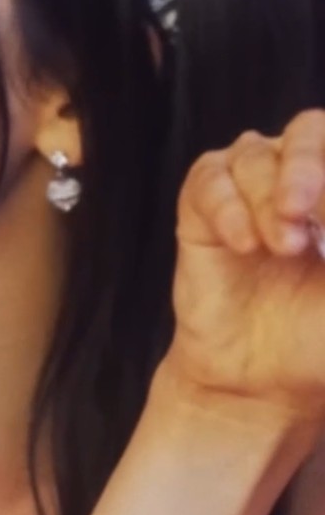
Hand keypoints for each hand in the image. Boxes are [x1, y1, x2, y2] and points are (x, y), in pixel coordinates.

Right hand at [167, 110, 324, 425]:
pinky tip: (244, 245)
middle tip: (305, 208)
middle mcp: (300, 179)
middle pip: (310, 130)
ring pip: (256, 154)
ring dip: (269, 197)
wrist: (264, 384)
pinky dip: (227, 207)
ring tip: (284, 249)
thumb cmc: (319, 340)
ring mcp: (249, 190)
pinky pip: (208, 182)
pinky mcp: (201, 212)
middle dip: (309, 164)